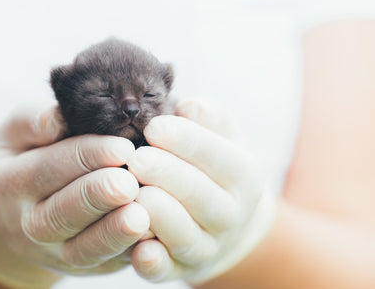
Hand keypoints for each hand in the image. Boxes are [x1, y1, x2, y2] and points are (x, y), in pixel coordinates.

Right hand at [0, 106, 149, 287]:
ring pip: (83, 248)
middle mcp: (27, 224)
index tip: (122, 146)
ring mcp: (53, 253)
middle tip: (128, 183)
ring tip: (142, 216)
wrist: (14, 213)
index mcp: (9, 183)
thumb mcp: (15, 134)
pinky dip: (128, 252)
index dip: (86, 156)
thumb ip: (32, 121)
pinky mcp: (79, 267)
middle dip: (98, 197)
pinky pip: (104, 264)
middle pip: (63, 212)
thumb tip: (57, 118)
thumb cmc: (26, 158)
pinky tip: (152, 236)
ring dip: (114, 234)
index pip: (49, 167)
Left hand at [127, 98, 274, 283]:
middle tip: (136, 160)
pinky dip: (154, 263)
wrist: (225, 219)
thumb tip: (190, 107)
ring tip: (135, 195)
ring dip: (160, 216)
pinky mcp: (180, 268)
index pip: (218, 156)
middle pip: (202, 197)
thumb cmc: (214, 165)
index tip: (154, 127)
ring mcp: (206, 246)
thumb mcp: (222, 136)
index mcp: (243, 175)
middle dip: (168, 176)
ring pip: (185, 236)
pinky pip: (168, 269)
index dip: (186, 141)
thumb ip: (209, 117)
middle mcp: (230, 214)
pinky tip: (139, 251)